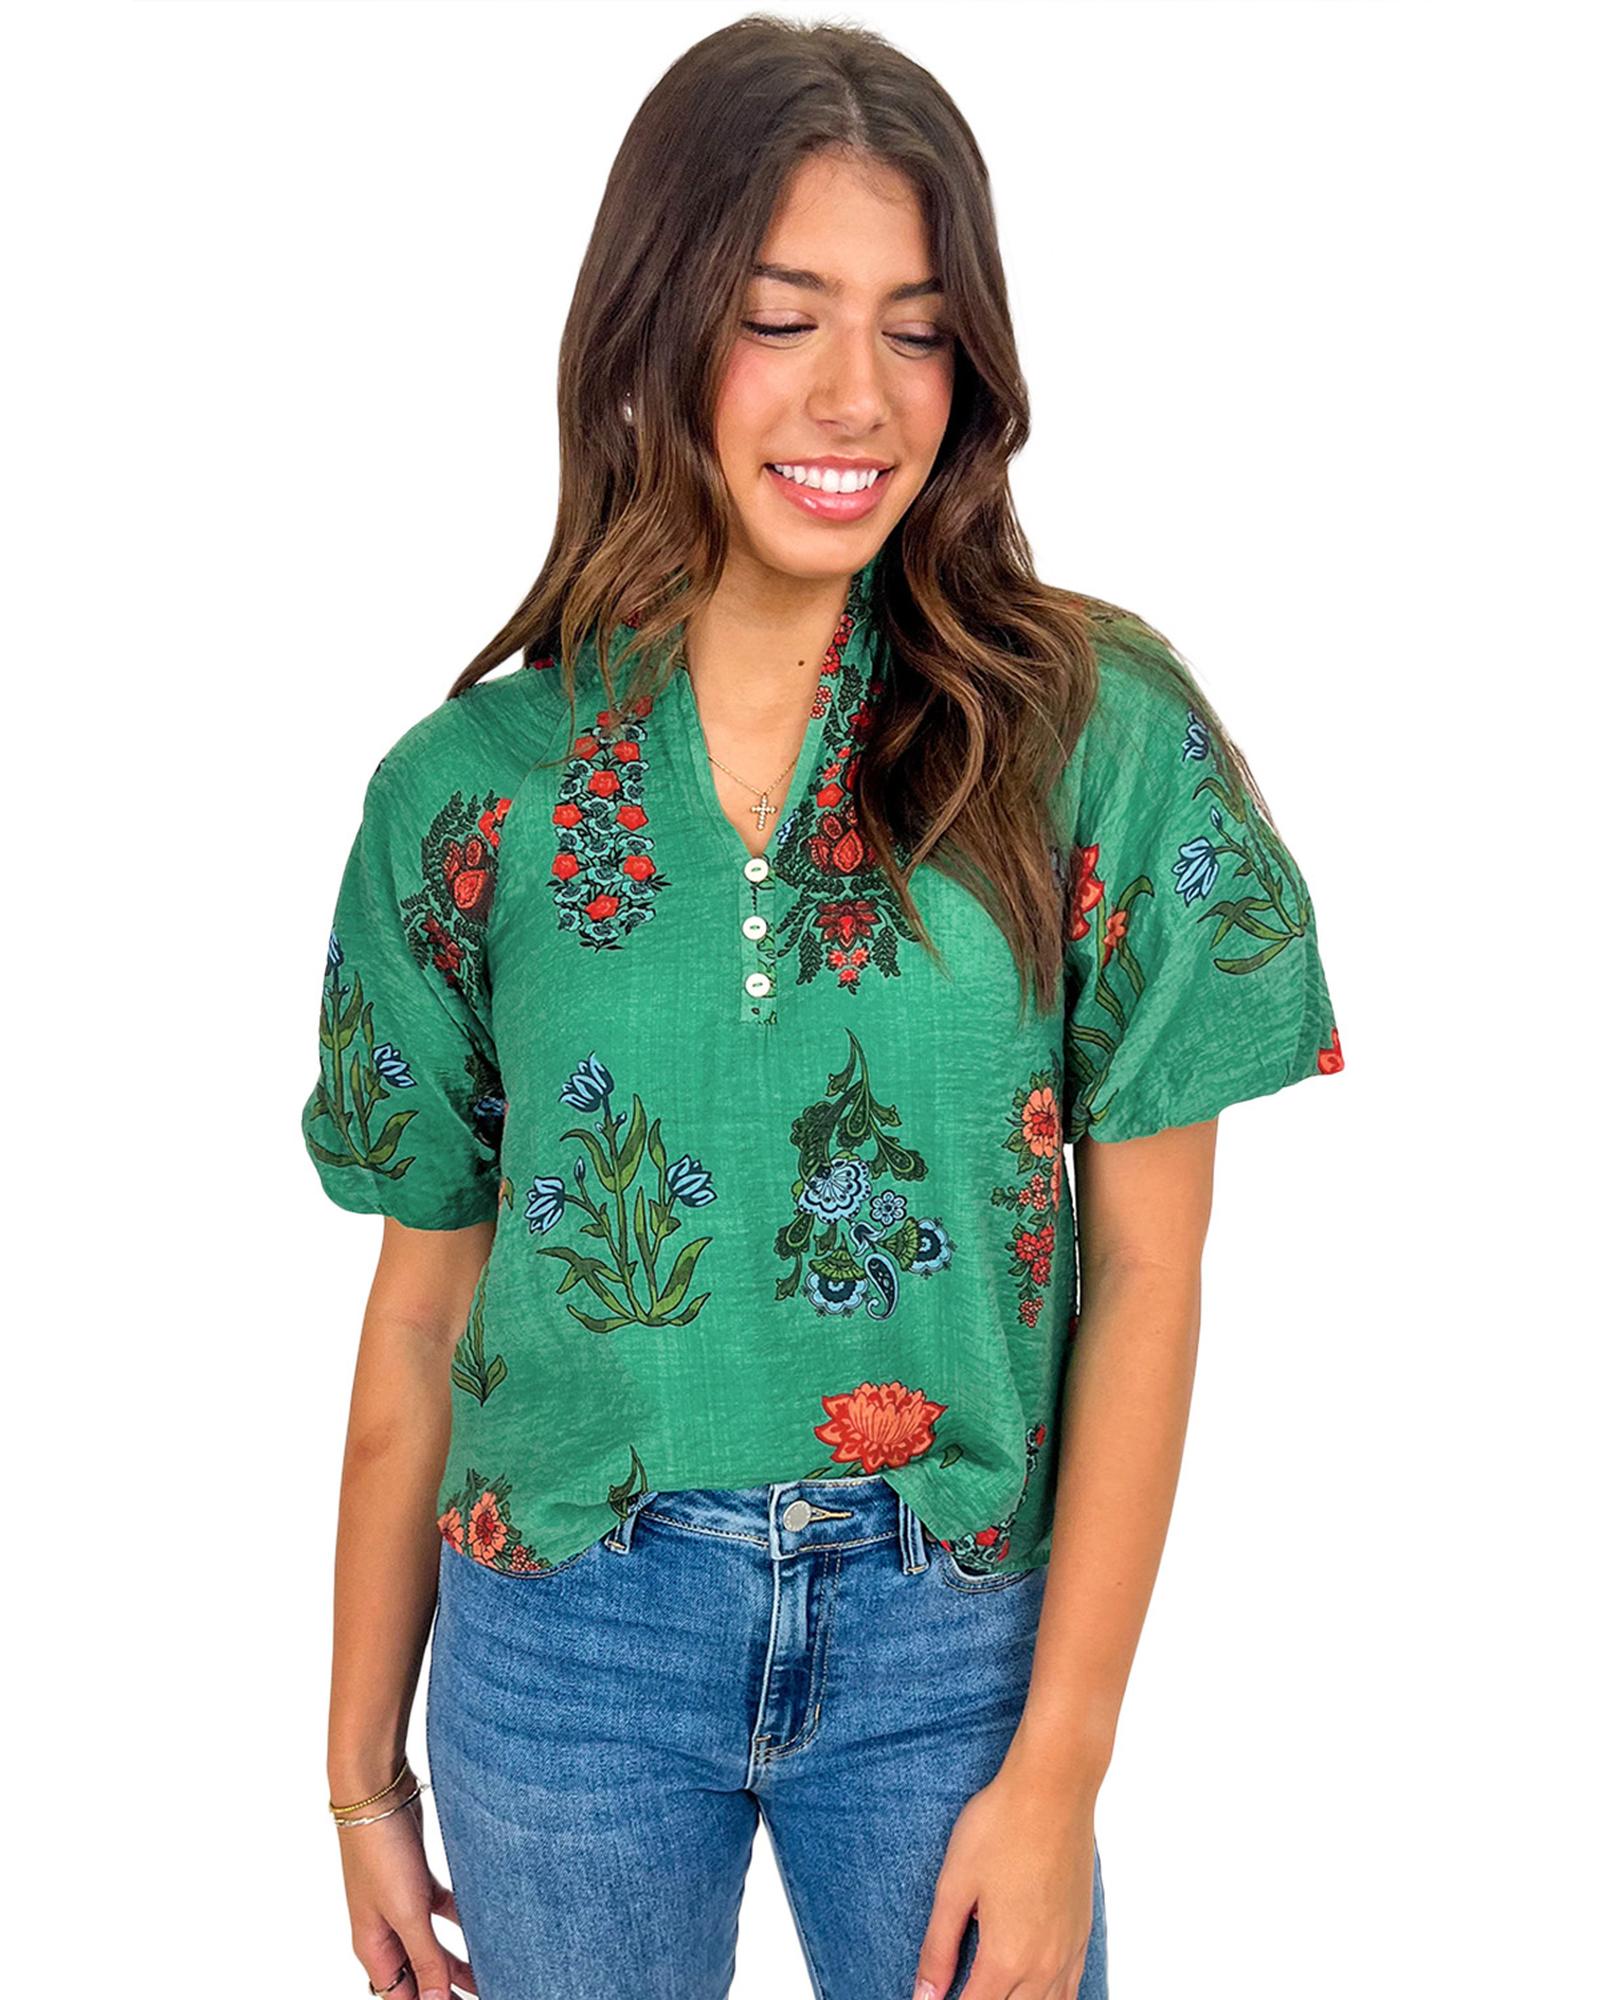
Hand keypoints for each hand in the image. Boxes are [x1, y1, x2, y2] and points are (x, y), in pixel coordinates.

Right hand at [336, 1790, 475, 1997]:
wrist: (377, 1791)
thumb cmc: (382, 1852)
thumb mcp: (406, 1912)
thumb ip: (425, 1958)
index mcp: (374, 1948)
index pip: (401, 1997)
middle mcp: (385, 1931)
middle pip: (418, 1976)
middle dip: (447, 1990)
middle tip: (489, 1993)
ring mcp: (401, 1904)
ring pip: (433, 1945)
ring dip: (459, 1961)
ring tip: (495, 1974)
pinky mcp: (418, 1879)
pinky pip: (442, 1912)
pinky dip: (462, 1922)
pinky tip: (488, 1925)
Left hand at [911, 1761, 1096, 1999]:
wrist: (1053, 1788)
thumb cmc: (1000, 1827)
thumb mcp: (954, 1885)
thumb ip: (938, 1947)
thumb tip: (924, 1995)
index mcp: (1006, 1956)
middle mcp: (1043, 1964)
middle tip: (958, 1990)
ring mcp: (1068, 1950)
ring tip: (992, 1989)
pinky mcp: (1082, 1931)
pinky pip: (1072, 1989)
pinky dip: (1050, 1999)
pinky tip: (1036, 1991)